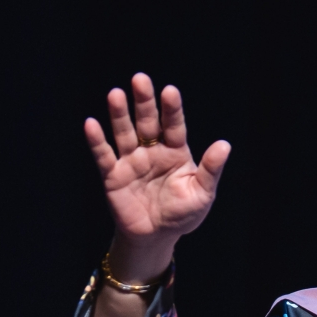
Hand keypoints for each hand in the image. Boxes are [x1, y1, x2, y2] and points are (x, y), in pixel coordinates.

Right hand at [84, 73, 229, 279]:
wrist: (156, 238)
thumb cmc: (182, 214)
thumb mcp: (202, 194)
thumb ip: (210, 170)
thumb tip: (225, 145)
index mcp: (176, 153)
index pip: (174, 126)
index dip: (172, 109)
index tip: (170, 91)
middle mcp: (152, 151)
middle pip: (147, 122)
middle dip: (143, 102)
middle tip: (140, 79)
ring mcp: (132, 161)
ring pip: (124, 133)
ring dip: (119, 115)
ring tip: (116, 94)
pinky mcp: (113, 175)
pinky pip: (104, 156)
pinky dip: (97, 141)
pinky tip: (91, 124)